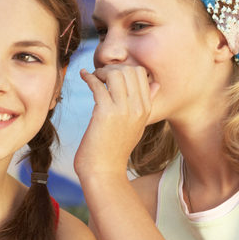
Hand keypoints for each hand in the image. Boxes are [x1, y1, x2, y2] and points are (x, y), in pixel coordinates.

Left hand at [74, 64, 158, 181]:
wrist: (103, 171)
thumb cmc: (115, 149)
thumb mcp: (137, 126)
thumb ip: (146, 104)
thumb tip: (155, 84)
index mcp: (145, 109)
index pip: (141, 74)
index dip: (125, 69)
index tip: (112, 75)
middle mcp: (137, 108)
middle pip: (129, 70)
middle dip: (113, 67)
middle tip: (101, 75)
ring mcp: (123, 110)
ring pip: (115, 73)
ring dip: (101, 71)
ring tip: (93, 77)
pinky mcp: (105, 113)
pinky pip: (98, 84)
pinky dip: (89, 77)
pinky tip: (83, 76)